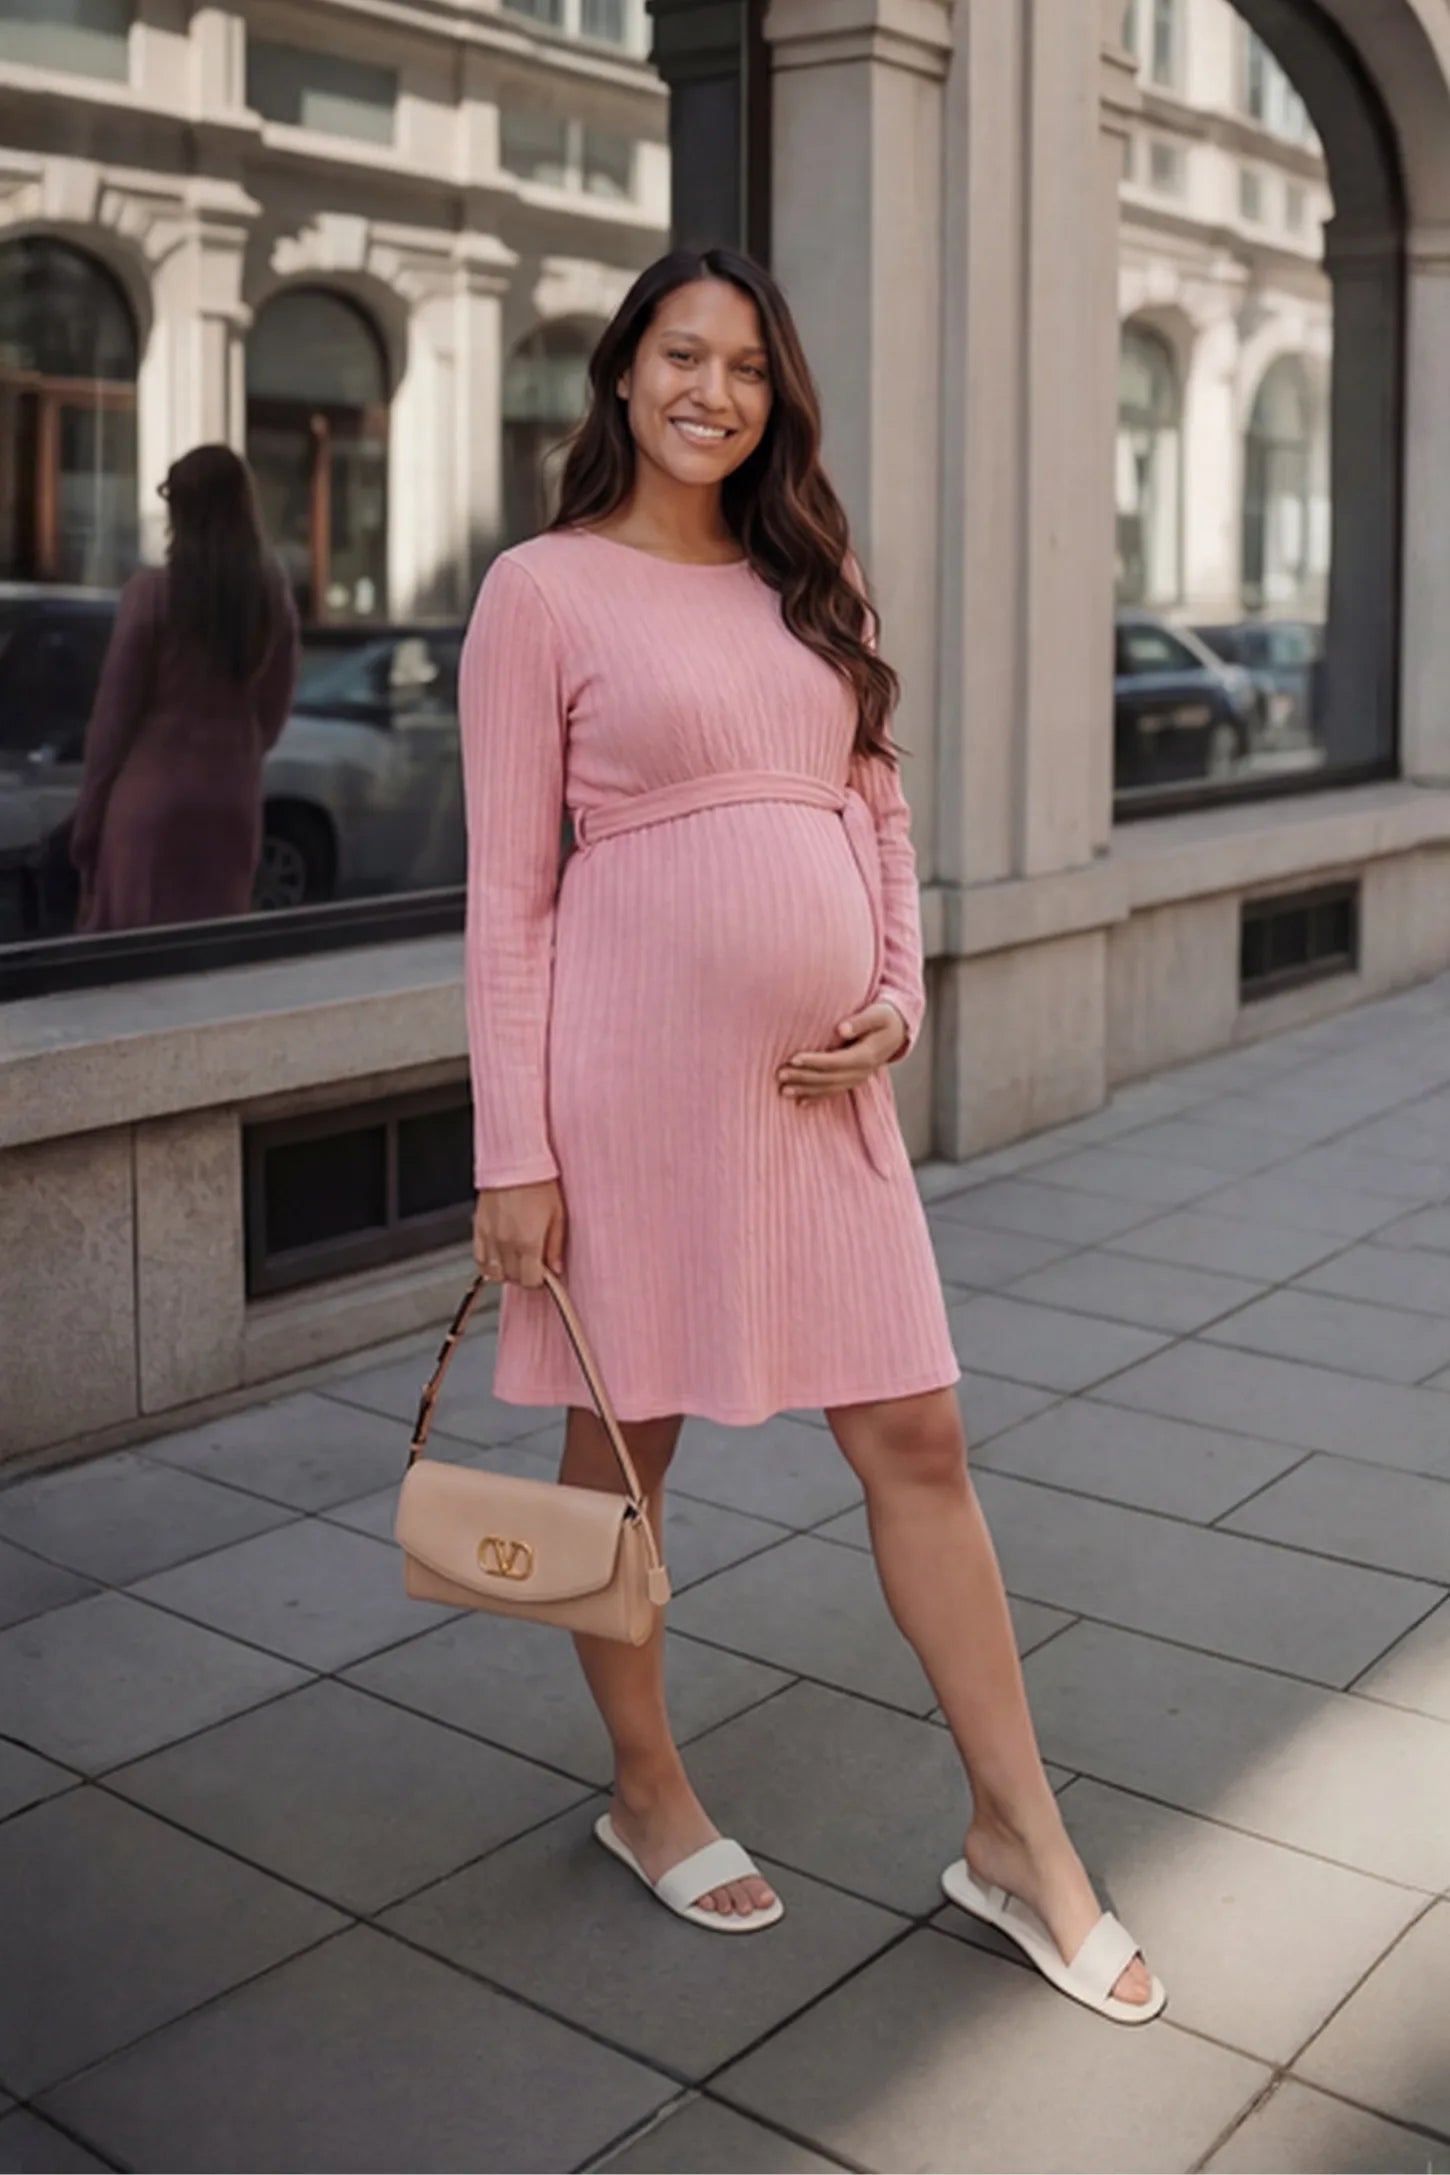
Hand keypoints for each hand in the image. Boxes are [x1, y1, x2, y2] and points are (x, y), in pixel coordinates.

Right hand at [474, 1180, 566, 1290]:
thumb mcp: (558, 1214)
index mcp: (528, 1242)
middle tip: (534, 1265)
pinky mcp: (478, 1229)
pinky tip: (499, 1257)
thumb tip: (556, 1268)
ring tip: (517, 1261)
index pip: (530, 1280)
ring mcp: (489, 1237)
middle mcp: (506, 1243)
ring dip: (507, 1273)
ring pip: (494, 1274)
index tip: (545, 1275)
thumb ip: (555, 1245)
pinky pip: (479, 1259)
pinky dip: (489, 1264)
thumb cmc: (538, 1182)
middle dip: (525, 1276)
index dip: (540, 1281)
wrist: (513, 1160)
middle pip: (513, 1279)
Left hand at [776, 1000, 907, 1100]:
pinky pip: (833, 1092)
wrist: (898, 1030)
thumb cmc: (884, 1017)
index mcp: (866, 1056)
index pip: (836, 1061)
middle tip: (780, 1074)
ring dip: (806, 1090)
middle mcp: (861, 1072)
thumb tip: (841, 1029)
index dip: (815, 1061)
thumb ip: (861, 1021)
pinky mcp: (852, 1080)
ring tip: (783, 1091)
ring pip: (828, 1088)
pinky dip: (816, 1098)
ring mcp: (857, 1078)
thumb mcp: (878, 1014)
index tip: (794, 1058)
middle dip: (804, 1077)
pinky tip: (800, 1103)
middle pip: (828, 1078)